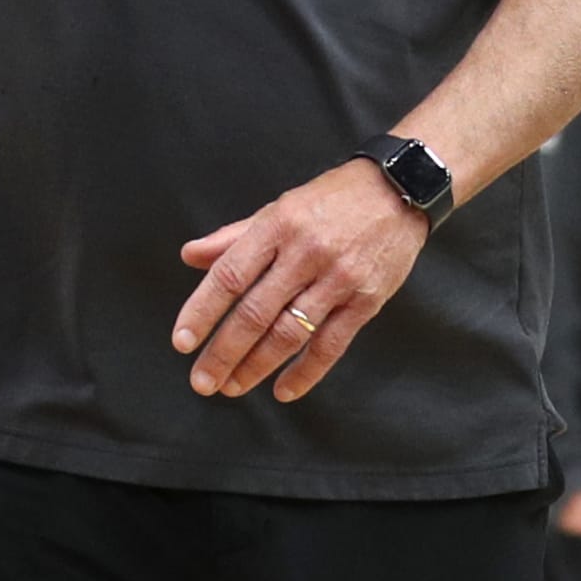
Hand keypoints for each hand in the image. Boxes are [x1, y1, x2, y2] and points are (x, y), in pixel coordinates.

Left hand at [174, 158, 429, 401]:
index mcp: (277, 226)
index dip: (202, 311)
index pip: (229, 275)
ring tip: (232, 387)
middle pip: (256, 312)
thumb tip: (190, 256)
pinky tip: (283, 390)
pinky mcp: (366, 300)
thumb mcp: (278, 208)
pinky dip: (306, 373)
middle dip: (224, 352)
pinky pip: (331, 344)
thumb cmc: (331, 200)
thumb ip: (233, 237)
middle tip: (202, 381)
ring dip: (257, 366)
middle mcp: (305, 253)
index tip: (182, 342)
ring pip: (290, 333)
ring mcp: (338, 279)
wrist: (398, 190)